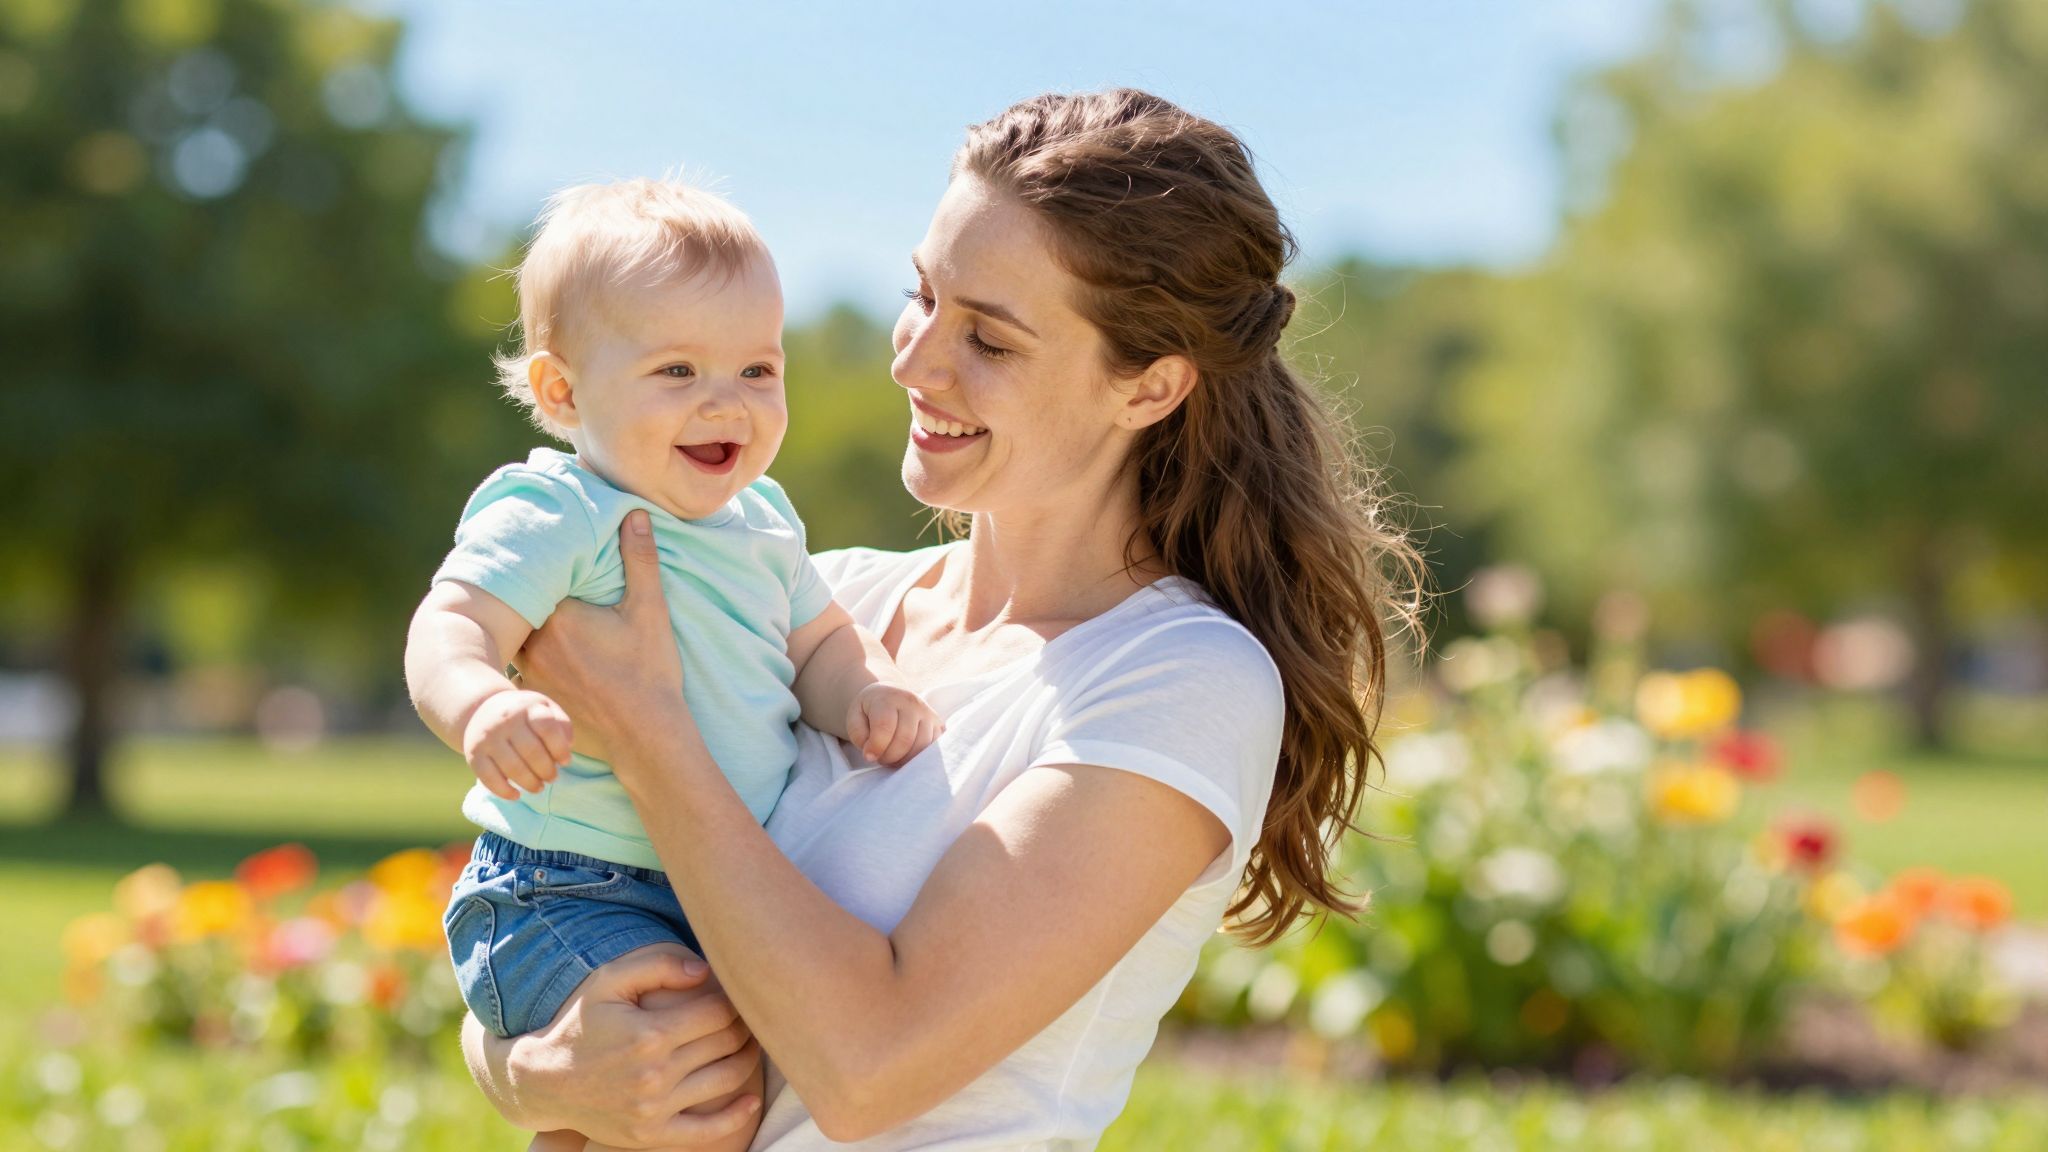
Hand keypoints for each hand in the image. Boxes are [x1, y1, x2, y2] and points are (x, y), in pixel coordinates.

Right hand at [464, 689, 572, 798]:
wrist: (481, 709)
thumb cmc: (523, 714)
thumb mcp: (545, 708)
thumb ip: (561, 724)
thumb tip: (567, 747)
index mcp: (527, 707)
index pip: (547, 728)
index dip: (560, 749)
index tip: (565, 761)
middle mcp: (505, 721)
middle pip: (532, 751)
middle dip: (547, 770)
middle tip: (552, 777)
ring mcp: (487, 738)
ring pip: (512, 768)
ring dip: (530, 783)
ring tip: (539, 787)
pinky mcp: (474, 755)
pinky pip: (489, 778)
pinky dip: (504, 791)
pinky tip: (516, 795)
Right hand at [487, 948, 762, 1148]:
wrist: (542, 1083)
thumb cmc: (579, 1024)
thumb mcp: (608, 981)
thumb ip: (657, 964)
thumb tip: (705, 969)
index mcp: (650, 1034)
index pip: (719, 1011)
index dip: (735, 998)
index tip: (736, 992)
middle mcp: (656, 1074)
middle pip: (727, 1042)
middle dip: (745, 1024)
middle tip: (750, 1013)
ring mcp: (655, 1109)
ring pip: (727, 1079)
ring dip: (748, 1058)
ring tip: (750, 1043)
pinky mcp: (652, 1135)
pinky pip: (708, 1131)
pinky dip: (737, 1115)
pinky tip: (752, 1100)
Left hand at [518, 511, 685, 774]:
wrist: (645, 734)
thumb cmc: (649, 671)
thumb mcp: (650, 611)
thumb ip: (639, 560)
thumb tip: (634, 514)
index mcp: (560, 615)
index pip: (538, 583)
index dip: (542, 576)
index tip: (548, 569)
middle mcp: (536, 644)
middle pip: (522, 613)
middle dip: (527, 604)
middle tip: (534, 595)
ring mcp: (531, 675)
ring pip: (517, 643)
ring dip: (525, 636)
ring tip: (537, 629)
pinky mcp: (534, 699)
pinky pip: (518, 675)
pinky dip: (528, 667)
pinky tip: (541, 667)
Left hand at [847, 682, 942, 766]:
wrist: (887, 696)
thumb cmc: (869, 711)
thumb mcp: (854, 718)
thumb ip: (859, 736)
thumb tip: (872, 755)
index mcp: (888, 698)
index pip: (885, 727)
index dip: (876, 747)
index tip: (868, 755)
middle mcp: (912, 703)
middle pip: (905, 740)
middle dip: (890, 757)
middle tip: (880, 758)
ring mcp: (928, 713)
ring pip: (922, 746)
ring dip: (905, 760)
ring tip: (892, 758)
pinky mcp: (938, 724)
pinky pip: (934, 747)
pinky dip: (920, 757)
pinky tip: (906, 755)